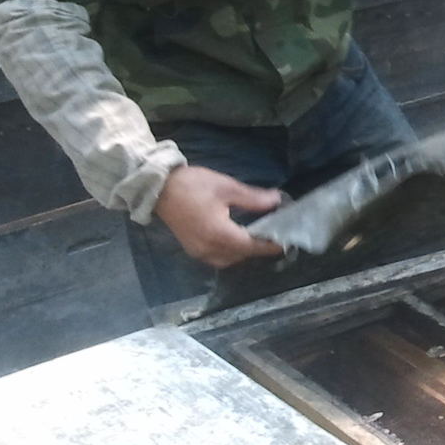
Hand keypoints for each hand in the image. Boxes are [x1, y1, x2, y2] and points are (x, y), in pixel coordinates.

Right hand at [153, 166, 282, 268]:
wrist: (157, 188)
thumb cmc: (193, 185)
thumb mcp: (227, 188)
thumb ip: (253, 199)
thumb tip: (276, 202)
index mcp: (219, 235)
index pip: (251, 246)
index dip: (269, 245)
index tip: (286, 242)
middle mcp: (208, 248)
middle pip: (241, 255)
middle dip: (258, 249)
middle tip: (274, 236)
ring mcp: (197, 251)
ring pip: (228, 259)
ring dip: (244, 252)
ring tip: (258, 237)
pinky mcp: (191, 248)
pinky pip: (216, 257)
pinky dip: (230, 252)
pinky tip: (237, 239)